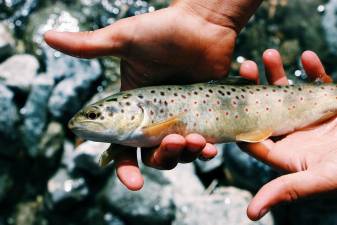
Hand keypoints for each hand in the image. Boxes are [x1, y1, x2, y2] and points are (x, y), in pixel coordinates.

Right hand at [44, 0, 260, 190]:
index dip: (126, 167)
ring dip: (185, 155)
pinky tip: (210, 146)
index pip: (123, 146)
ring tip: (196, 140)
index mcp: (132, 108)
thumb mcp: (124, 39)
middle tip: (172, 142)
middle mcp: (154, 117)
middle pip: (153, 155)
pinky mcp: (202, 115)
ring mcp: (180, 118)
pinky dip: (205, 150)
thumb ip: (90, 45)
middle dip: (161, 158)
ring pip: (179, 153)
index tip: (134, 182)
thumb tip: (46, 36)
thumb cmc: (163, 30)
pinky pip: (202, 143)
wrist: (203, 22)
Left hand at [238, 49, 335, 220]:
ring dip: (277, 73)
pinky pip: (318, 82)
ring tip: (268, 55)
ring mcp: (309, 116)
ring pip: (287, 91)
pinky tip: (307, 57)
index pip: (253, 135)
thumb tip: (250, 214)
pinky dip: (313, 69)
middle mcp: (292, 133)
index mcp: (285, 152)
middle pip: (265, 108)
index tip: (228, 99)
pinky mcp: (329, 102)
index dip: (239, 119)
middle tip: (244, 67)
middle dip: (254, 87)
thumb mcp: (319, 179)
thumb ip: (286, 190)